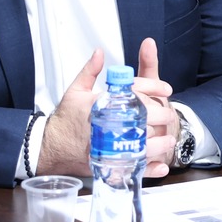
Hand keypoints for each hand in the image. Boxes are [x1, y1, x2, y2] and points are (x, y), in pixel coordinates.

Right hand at [37, 47, 177, 177]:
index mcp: (102, 105)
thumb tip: (99, 52)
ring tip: (169, 139)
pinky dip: (150, 169)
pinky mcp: (109, 166)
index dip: (154, 88)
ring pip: (143, 146)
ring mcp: (110, 149)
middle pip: (143, 119)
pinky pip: (134, 169)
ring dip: (160, 143)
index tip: (166, 89)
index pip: (134, 92)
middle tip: (168, 114)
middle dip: (161, 116)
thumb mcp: (75, 90)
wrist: (52, 148)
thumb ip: (89, 70)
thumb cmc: (66, 119)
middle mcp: (108, 126)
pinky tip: (161, 166)